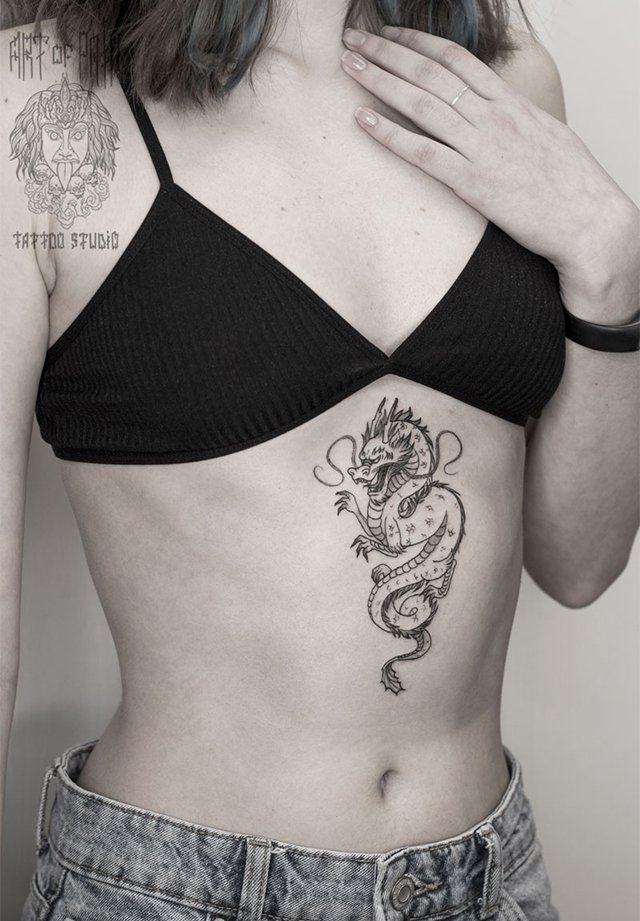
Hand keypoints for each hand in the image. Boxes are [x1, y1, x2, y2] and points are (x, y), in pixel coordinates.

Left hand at [339, 26, 635, 285]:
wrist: (589, 221)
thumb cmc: (571, 185)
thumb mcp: (545, 136)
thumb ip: (512, 121)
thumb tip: (493, 115)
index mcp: (510, 103)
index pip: (457, 60)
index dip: (419, 43)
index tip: (391, 34)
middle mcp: (493, 117)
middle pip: (431, 73)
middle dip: (388, 52)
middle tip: (354, 39)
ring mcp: (482, 148)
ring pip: (422, 103)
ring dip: (380, 81)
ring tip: (349, 66)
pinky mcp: (472, 183)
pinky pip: (422, 153)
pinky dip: (390, 135)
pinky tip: (363, 120)